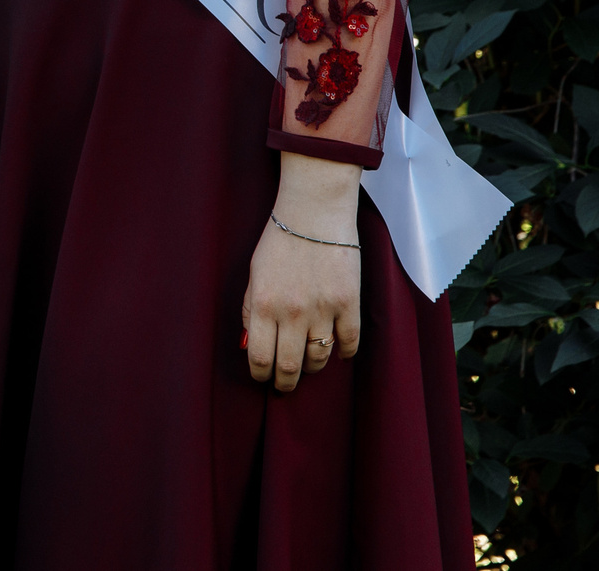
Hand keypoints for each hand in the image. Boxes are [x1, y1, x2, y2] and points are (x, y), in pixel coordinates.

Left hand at [241, 154, 363, 391]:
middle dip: (285, 382)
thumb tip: (250, 344)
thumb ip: (249, 310)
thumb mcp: (254, 274)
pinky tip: (337, 352)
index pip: (259, 357)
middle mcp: (291, 313)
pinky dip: (343, 353)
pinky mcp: (349, 304)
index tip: (262, 377)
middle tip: (285, 385)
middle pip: (289, 367)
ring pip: (319, 358)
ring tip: (308, 363)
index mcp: (262, 304)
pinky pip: (349, 343)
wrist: (314, 214)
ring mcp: (323, 310)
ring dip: (312, 367)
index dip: (260, 374)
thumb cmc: (279, 242)